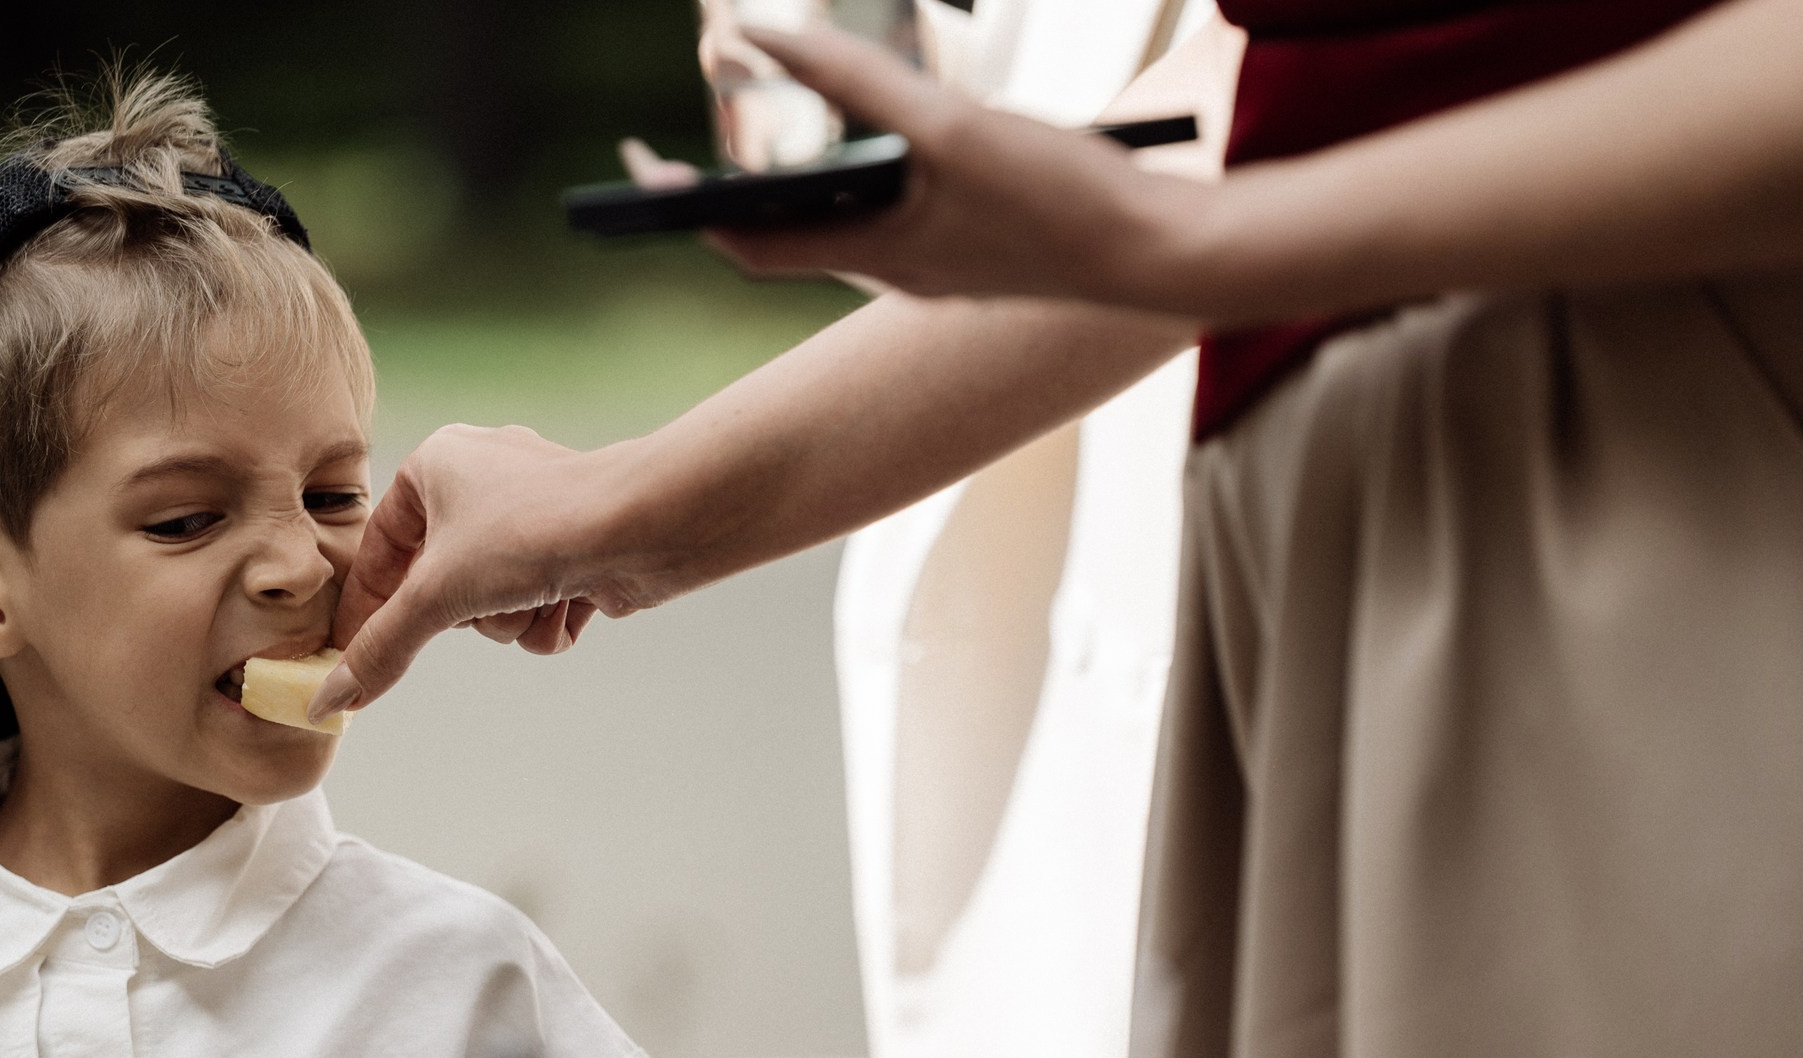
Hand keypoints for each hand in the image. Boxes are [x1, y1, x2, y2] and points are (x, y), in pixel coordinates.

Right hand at [315, 426, 633, 717]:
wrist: (643, 526)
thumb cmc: (534, 530)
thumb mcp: (438, 594)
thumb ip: (382, 648)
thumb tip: (332, 698)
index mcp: (436, 466)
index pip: (380, 550)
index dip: (366, 607)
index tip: (347, 656)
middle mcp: (482, 484)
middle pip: (439, 587)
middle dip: (467, 612)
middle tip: (478, 603)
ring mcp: (532, 519)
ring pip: (491, 607)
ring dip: (510, 621)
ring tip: (536, 595)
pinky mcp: (572, 554)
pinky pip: (535, 612)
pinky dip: (548, 622)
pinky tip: (574, 599)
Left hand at [709, 27, 1224, 312]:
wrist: (1164, 257)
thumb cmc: (1062, 198)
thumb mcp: (951, 127)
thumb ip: (858, 84)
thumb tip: (764, 41)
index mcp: (880, 255)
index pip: (749, 243)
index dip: (686, 209)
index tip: (638, 172)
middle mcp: (898, 272)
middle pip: (784, 238)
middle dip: (725, 201)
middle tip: (675, 164)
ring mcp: (937, 266)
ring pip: (841, 229)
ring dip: (796, 192)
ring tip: (763, 154)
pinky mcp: (975, 253)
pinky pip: (892, 222)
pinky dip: (859, 187)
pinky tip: (879, 148)